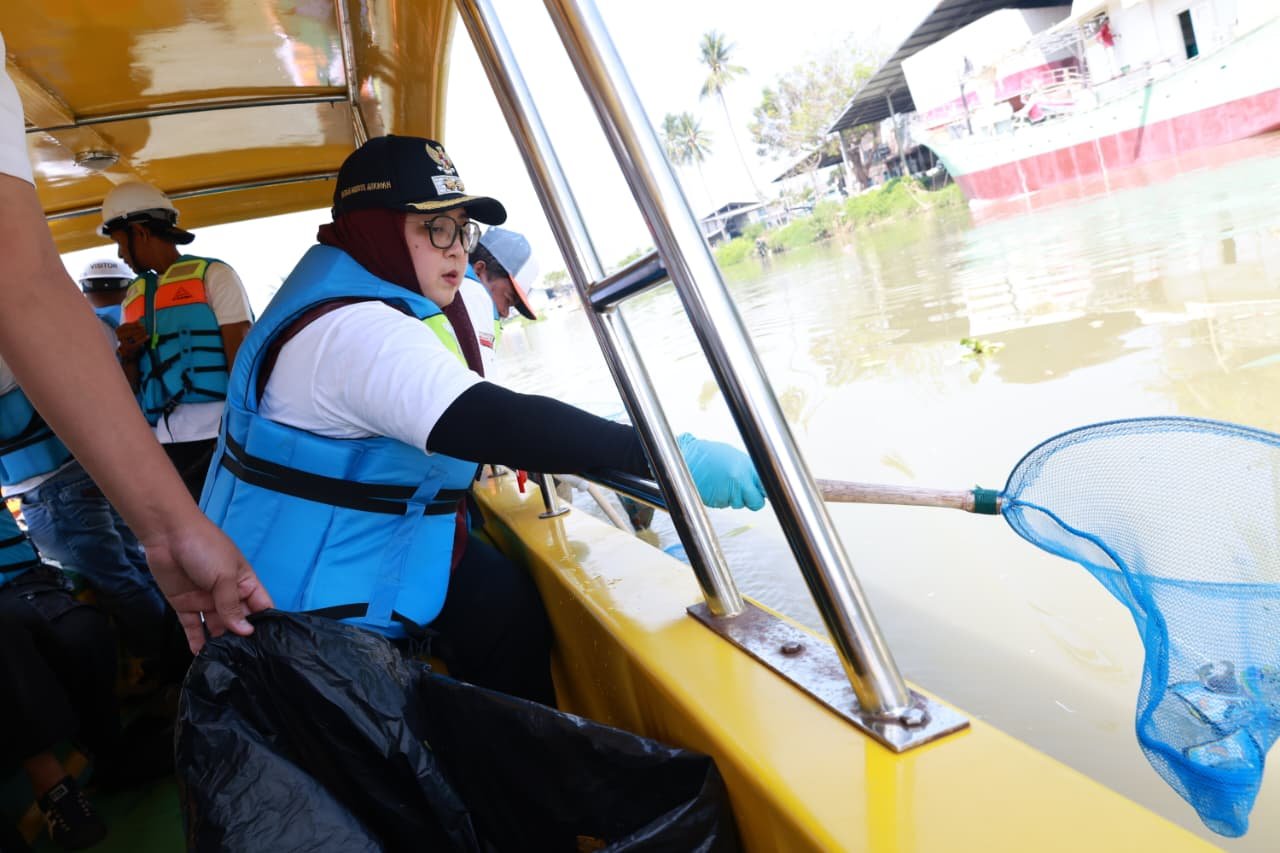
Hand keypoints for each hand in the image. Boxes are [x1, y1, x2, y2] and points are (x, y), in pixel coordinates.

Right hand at [115, 321, 147, 360]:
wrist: (128, 357)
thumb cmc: (129, 344)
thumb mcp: (128, 335)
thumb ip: (132, 327)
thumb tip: (138, 320)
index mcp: (117, 332)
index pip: (125, 325)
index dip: (133, 324)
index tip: (140, 323)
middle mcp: (118, 337)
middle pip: (129, 330)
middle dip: (138, 328)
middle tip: (144, 327)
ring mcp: (122, 343)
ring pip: (133, 336)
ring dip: (141, 333)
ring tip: (146, 332)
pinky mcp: (128, 349)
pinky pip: (137, 343)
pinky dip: (143, 339)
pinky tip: (148, 336)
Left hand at [140, 511, 273, 652]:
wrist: (168, 536)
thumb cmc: (206, 549)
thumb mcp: (225, 576)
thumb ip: (232, 606)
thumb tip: (245, 632)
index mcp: (244, 583)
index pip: (260, 607)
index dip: (264, 624)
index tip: (269, 647)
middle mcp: (227, 594)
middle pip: (238, 621)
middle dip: (242, 638)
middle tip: (246, 662)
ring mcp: (205, 601)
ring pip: (216, 627)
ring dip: (220, 642)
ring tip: (225, 663)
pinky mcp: (185, 606)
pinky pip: (193, 628)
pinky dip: (197, 642)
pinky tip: (202, 658)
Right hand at [677, 432, 766, 509]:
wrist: (688, 459)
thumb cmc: (711, 456)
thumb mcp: (735, 457)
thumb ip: (749, 471)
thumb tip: (761, 482)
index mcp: (747, 468)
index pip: (766, 487)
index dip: (765, 491)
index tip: (764, 492)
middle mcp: (740, 481)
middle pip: (757, 502)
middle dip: (752, 500)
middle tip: (745, 493)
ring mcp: (729, 492)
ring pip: (740, 505)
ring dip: (734, 499)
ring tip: (724, 483)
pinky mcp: (719, 501)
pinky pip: (726, 505)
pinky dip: (722, 499)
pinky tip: (716, 487)